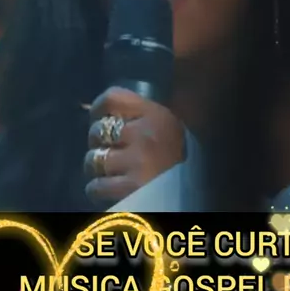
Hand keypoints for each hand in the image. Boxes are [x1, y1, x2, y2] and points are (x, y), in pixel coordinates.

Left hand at [83, 87, 185, 205]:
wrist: (196, 192)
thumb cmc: (182, 158)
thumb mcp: (168, 128)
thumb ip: (142, 118)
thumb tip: (105, 114)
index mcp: (156, 114)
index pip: (114, 98)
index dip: (98, 107)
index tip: (97, 116)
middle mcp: (145, 133)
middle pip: (98, 130)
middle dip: (97, 142)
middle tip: (106, 150)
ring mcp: (137, 160)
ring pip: (93, 158)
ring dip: (96, 167)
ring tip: (107, 171)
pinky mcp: (131, 187)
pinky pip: (96, 186)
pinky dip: (96, 189)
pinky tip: (106, 189)